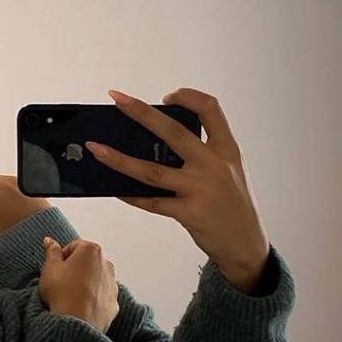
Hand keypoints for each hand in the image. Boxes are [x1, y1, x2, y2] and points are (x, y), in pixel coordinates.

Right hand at [38, 237, 118, 334]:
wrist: (76, 323)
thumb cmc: (62, 293)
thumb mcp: (50, 269)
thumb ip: (51, 252)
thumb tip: (49, 241)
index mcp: (92, 251)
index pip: (73, 246)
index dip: (61, 258)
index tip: (55, 270)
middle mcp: (107, 264)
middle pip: (87, 262)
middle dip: (75, 269)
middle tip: (61, 283)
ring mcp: (113, 285)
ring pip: (95, 279)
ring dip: (84, 284)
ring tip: (70, 296)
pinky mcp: (114, 303)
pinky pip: (101, 297)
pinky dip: (92, 299)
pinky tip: (79, 306)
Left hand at [85, 87, 270, 293]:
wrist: (245, 244)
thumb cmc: (232, 205)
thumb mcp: (228, 172)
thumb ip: (201, 156)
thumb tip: (152, 145)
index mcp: (227, 149)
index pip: (211, 108)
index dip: (187, 97)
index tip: (166, 96)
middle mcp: (214, 166)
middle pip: (173, 132)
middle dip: (141, 112)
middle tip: (116, 98)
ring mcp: (201, 190)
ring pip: (152, 170)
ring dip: (119, 159)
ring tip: (96, 147)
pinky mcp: (189, 213)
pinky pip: (151, 202)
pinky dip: (130, 194)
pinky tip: (114, 186)